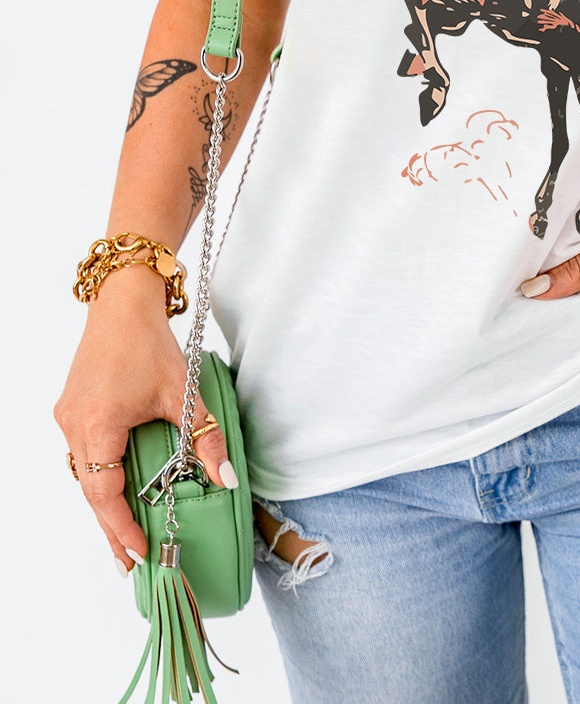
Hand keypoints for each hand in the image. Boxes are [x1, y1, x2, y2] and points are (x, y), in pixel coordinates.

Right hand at [54, 269, 235, 574]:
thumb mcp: (183, 394)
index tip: (139, 552)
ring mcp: (68, 417)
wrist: (123, 302)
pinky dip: (98, 477)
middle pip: (90, 492)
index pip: (104, 494)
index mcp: (98, 426)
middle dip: (111, 528)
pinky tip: (114, 491)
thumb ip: (205, 439)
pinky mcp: (71, 409)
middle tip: (129, 562)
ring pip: (83, 475)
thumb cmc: (149, 343)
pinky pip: (82, 455)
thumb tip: (225, 477)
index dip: (121, 528)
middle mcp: (75, 425)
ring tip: (123, 535)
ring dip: (103, 504)